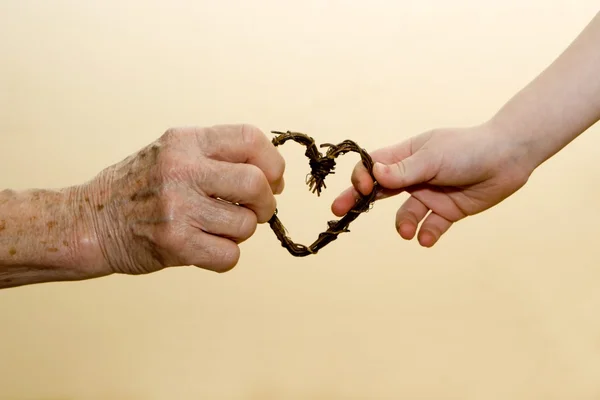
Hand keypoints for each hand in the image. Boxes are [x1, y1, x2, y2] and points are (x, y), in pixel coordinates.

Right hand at [79, 124, 284, 274]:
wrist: (91, 221)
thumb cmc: (140, 186)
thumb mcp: (172, 152)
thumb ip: (218, 155)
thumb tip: (273, 175)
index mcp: (186, 142)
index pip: (251, 138)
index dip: (272, 162)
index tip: (273, 179)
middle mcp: (182, 170)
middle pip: (256, 183)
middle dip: (266, 202)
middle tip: (257, 210)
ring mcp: (177, 208)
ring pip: (246, 225)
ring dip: (241, 231)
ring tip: (218, 228)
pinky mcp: (175, 243)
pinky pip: (229, 255)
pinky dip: (225, 256)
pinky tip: (206, 246)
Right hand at [331, 122, 531, 246]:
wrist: (508, 158)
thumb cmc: (468, 149)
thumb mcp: (433, 157)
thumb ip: (403, 170)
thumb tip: (372, 174)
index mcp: (406, 156)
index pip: (373, 166)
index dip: (362, 177)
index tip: (362, 188)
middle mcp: (414, 176)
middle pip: (379, 191)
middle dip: (359, 201)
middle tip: (339, 213)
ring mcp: (430, 194)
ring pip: (405, 214)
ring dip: (403, 224)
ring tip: (407, 231)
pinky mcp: (447, 211)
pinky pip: (431, 226)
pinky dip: (427, 234)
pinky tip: (427, 238)